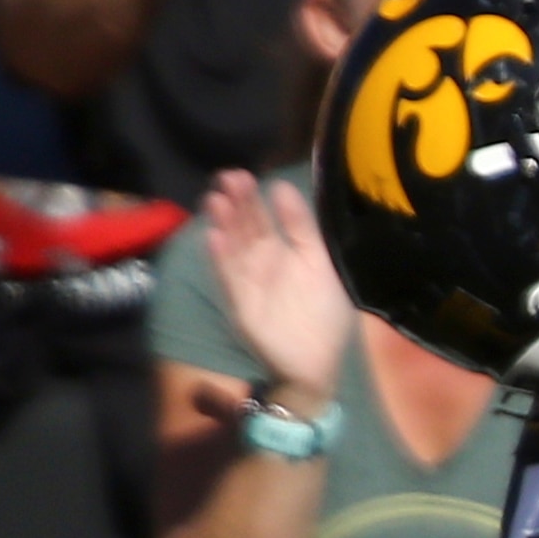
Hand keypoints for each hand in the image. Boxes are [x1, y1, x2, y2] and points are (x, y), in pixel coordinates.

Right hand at [202, 171, 352, 403]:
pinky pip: (229, 277)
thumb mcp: (321, 262)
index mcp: (283, 250)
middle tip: (227, 178)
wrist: (318, 361)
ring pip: (232, 247)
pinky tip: (213, 237)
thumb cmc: (324, 312)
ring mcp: (248, 280)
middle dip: (235, 203)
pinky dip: (220, 258)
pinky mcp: (241, 302)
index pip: (263, 217)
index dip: (253, 197)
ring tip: (216, 201)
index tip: (245, 175)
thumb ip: (303, 227)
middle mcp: (261, 261)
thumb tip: (282, 187)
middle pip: (244, 227)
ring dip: (223, 224)